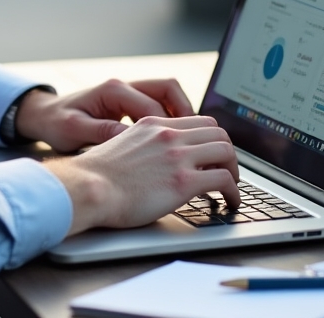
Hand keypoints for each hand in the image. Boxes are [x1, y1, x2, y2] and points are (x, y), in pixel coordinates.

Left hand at [15, 79, 194, 152]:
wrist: (43, 115)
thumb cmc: (57, 123)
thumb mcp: (75, 130)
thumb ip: (102, 132)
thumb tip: (129, 139)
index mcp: (113, 90)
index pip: (152, 106)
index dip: (167, 129)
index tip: (177, 152)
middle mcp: (124, 86)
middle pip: (168, 89)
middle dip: (186, 113)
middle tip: (196, 140)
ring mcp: (128, 92)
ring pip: (167, 95)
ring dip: (181, 115)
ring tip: (191, 142)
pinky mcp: (129, 103)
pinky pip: (159, 105)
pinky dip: (171, 120)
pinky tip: (174, 142)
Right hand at [45, 115, 239, 234]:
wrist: (88, 187)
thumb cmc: (98, 176)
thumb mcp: (121, 145)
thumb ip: (143, 145)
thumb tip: (153, 161)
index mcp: (153, 124)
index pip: (197, 121)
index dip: (211, 138)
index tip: (212, 155)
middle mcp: (168, 134)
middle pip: (217, 133)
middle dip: (227, 152)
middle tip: (227, 170)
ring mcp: (177, 156)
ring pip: (226, 151)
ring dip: (234, 170)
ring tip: (232, 187)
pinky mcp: (183, 181)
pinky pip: (224, 179)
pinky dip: (234, 192)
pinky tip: (230, 202)